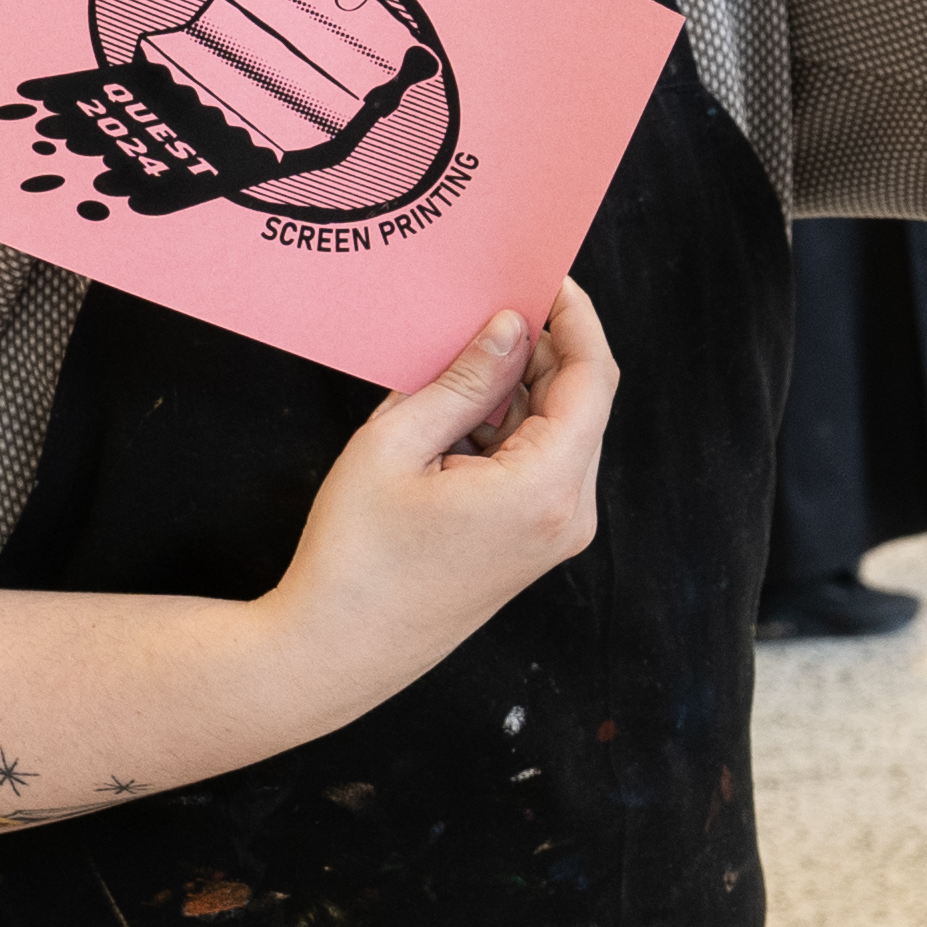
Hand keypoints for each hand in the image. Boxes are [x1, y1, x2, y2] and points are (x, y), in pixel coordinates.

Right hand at [263, 281, 621, 707]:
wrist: (335, 652)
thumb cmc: (355, 556)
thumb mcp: (396, 444)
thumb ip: (462, 378)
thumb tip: (510, 327)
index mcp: (545, 488)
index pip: (591, 377)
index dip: (575, 317)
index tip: (546, 274)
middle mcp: (568, 515)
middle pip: (580, 403)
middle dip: (542, 349)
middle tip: (490, 304)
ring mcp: (554, 536)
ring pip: (558, 433)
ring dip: (519, 390)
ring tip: (455, 362)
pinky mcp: (532, 545)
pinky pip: (538, 466)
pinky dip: (507, 429)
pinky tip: (453, 415)